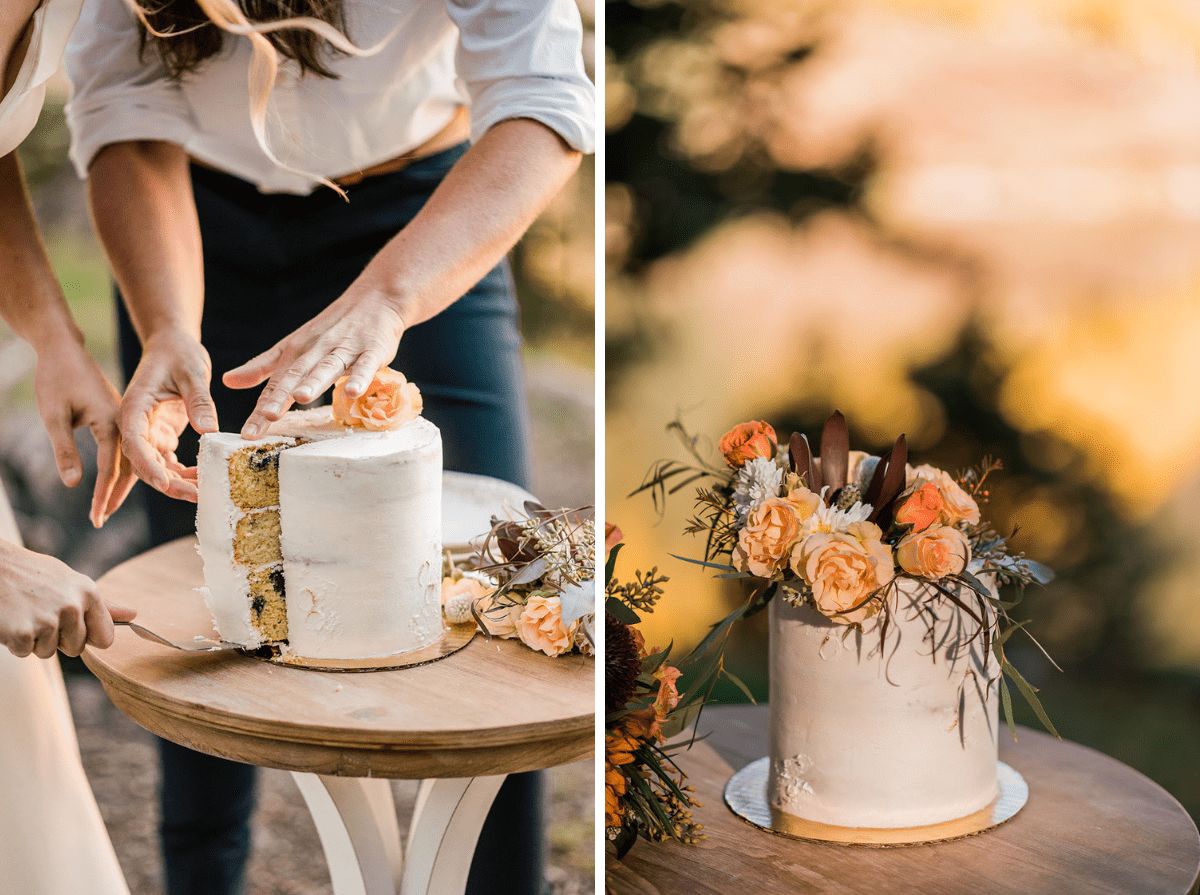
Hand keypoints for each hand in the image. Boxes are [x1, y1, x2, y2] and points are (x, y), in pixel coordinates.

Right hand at [0, 540, 136, 657]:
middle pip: (75, 648)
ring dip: (34, 639)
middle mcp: (72, 606)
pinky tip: (10, 619)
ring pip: (48, 652)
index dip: (87, 636)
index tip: (72, 626)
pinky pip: (25, 652)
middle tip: (40, 613)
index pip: (105, 637)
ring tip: (25, 612)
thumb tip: (134, 615)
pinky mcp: (22, 633)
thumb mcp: (70, 582)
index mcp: (88, 592)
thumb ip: (101, 604)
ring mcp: (47, 620)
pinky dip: (15, 642)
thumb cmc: (33, 575)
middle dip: (57, 638)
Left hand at [32, 335, 139, 527]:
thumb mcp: (54, 415)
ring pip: (132, 458)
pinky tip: (117, 480)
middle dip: (115, 496)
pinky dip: (124, 467)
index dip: (103, 495)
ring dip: (121, 484)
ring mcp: (125, 419)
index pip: (111, 468)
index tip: (96, 518)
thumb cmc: (56, 378)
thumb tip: (73, 484)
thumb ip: (65, 449)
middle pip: (129, 467)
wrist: (64, 349)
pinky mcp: (121, 417)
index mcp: (114, 421)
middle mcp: (126, 422)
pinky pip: (129, 447)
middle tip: (101, 519)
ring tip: (106, 507)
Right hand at [119, 328, 217, 501]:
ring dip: (177, 484)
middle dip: (167, 484)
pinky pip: (169, 462)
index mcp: (134, 407)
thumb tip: (209, 430)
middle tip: (195, 496)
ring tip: (204, 493)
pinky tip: (203, 481)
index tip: (164, 483)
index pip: (134, 442)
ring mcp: (148, 433)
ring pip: (156, 468)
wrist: (173, 347)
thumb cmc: (179, 354)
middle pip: (143, 462)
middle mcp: (135, 424)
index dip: (147, 465)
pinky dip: (184, 474)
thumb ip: (199, 400)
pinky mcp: (161, 436)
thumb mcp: (192, 372)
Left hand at [223, 288, 405, 437]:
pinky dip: (360, 378)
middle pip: (296, 375)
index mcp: (295, 352)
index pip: (275, 384)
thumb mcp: (292, 345)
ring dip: (314, 381)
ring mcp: (344, 350)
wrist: (374, 299)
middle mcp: (316, 350)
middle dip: (281, 396)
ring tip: (301, 397)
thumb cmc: (331, 328)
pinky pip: (365, 366)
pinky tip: (353, 392)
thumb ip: (262, 366)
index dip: (261, 409)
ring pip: (327, 367)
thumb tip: (227, 381)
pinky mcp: (372, 351)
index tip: (248, 434)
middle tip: (267, 416)